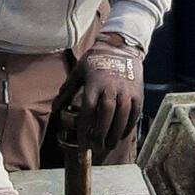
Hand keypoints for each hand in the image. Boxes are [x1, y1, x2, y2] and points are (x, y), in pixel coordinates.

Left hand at [79, 31, 144, 160]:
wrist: (120, 47)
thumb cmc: (95, 60)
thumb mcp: (79, 71)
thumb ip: (68, 90)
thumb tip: (56, 107)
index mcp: (94, 83)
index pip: (88, 109)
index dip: (85, 127)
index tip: (82, 141)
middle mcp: (111, 87)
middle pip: (106, 115)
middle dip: (101, 134)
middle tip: (96, 147)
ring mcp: (126, 89)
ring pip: (122, 116)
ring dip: (115, 133)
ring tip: (109, 145)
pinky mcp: (138, 92)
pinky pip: (135, 112)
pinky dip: (128, 126)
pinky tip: (121, 134)